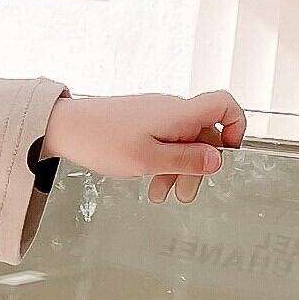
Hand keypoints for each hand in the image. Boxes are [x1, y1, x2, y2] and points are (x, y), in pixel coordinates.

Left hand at [42, 90, 244, 205]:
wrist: (62, 127)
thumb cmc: (100, 140)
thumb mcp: (147, 159)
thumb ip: (186, 160)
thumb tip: (218, 160)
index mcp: (179, 114)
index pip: (224, 104)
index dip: (236, 125)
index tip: (228, 153)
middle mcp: (171, 109)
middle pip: (203, 133)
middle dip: (198, 165)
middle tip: (185, 194)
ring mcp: (155, 114)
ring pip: (181, 141)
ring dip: (177, 169)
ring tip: (161, 195)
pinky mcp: (140, 121)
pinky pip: (162, 140)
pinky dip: (161, 161)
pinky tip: (149, 180)